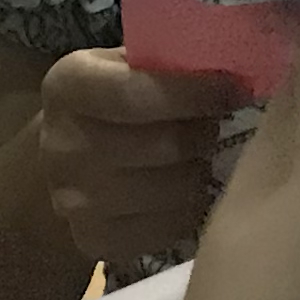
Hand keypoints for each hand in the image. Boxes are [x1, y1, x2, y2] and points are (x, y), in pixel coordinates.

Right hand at [25, 48, 238, 266]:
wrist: (64, 161)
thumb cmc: (112, 102)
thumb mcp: (125, 64)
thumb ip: (167, 60)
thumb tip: (236, 58)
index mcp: (68, 87)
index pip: (134, 94)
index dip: (194, 92)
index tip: (237, 88)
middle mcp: (62, 146)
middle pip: (165, 146)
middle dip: (204, 133)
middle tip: (213, 126)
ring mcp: (73, 201)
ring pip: (175, 190)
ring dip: (200, 171)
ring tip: (197, 158)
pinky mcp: (93, 240)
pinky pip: (169, 228)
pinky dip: (188, 210)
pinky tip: (184, 191)